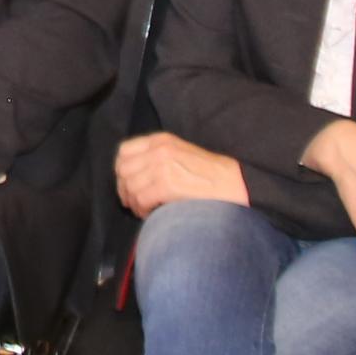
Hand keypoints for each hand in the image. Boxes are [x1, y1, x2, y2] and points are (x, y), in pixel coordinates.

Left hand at [114, 131, 249, 216]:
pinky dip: (142, 209)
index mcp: (160, 140)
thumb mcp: (180, 155)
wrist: (234, 183)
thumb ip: (156, 159)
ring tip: (143, 210)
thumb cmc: (209, 174)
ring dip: (133, 202)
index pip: (124, 151)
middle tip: (132, 203)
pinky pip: (141, 199)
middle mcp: (158, 149)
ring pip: (130, 186)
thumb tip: (133, 177)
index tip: (126, 185)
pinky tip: (151, 214)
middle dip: (124, 189)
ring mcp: (161, 165)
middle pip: (123, 170)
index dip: (121, 171)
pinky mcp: (167, 183)